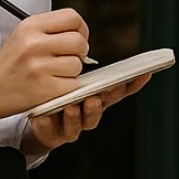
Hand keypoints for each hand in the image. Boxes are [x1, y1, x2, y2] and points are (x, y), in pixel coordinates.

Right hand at [0, 8, 88, 115]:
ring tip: (52, 73)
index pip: (72, 17)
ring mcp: (39, 66)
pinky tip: (49, 86)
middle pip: (79, 41)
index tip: (76, 38)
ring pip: (77, 65)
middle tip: (66, 59)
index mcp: (30, 26)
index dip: (81, 29)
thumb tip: (81, 34)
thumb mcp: (23, 36)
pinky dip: (66, 87)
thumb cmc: (8, 65)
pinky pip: (72, 84)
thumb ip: (50, 30)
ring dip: (71, 72)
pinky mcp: (44, 88)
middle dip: (79, 52)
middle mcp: (34, 43)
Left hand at [22, 74, 152, 154]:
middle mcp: (87, 113)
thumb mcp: (70, 77)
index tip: (142, 74)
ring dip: (75, 117)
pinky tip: (43, 117)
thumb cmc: (56, 94)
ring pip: (78, 125)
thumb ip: (77, 64)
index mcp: (96, 98)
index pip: (118, 91)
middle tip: (96, 96)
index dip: (132, 84)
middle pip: (100, 109)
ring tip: (70, 107)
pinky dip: (47, 125)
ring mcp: (71, 127)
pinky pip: (50, 132)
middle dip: (99, 104)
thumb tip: (81, 42)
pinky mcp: (52, 136)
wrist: (35, 121)